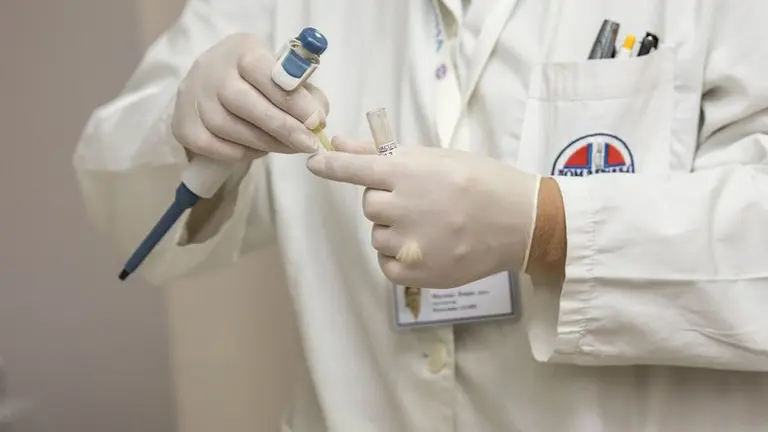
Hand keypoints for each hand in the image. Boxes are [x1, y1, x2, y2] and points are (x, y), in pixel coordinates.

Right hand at [172, 33, 327, 161]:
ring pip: (229, 127)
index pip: (265, 73)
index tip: (316, 121)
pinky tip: (258, 150)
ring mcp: (193, 97)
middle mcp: (212, 69)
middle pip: (245, 103)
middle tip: (308, 145)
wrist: (210, 83)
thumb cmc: (258, 80)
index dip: (293, 100)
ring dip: (265, 143)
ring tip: (289, 148)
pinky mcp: (183, 125)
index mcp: (242, 50)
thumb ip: (306, 94)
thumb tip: (318, 120)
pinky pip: (214, 146)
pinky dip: (241, 152)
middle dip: (283, 127)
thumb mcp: (283, 74)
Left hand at [307, 139, 544, 288]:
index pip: (355, 169)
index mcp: (409, 173)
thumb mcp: (437, 157)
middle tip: (422, 200)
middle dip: (388, 201)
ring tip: (432, 225)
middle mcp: (405, 207)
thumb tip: (339, 143)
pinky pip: (386, 263)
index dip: (331, 166)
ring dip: (395, 230)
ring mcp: (410, 243)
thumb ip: (382, 154)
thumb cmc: (481, 182)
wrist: (520, 222)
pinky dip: (398, 256)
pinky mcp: (416, 272)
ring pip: (378, 234)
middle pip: (370, 205)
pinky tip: (426, 246)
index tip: (314, 162)